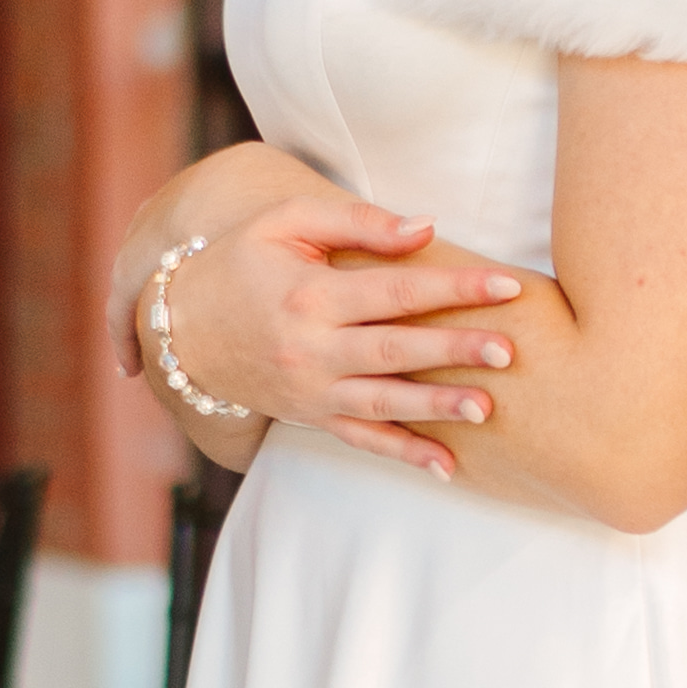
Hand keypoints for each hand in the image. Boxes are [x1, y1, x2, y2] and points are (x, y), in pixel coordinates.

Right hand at [108, 151, 529, 478]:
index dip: (454, 286)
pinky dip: (403, 454)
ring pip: (383, 401)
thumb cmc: (240, 261)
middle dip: (454, 350)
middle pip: (395, 349)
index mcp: (311, 294)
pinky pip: (362, 439)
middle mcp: (311, 348)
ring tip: (486, 409)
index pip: (396, 290)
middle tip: (509, 350)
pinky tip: (446, 466)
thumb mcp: (286, 222)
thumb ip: (357, 221)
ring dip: (435, 406)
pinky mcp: (310, 416)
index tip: (507, 283)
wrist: (177, 327)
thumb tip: (426, 228)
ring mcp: (311, 390)